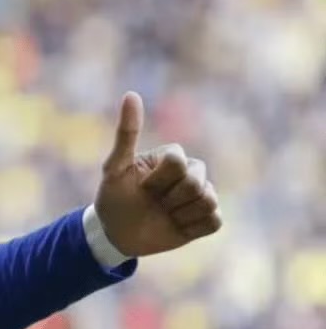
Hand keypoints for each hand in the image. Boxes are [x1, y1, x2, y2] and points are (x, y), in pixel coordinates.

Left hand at [93, 92, 222, 257]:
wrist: (117, 234)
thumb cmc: (114, 197)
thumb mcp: (114, 167)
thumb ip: (126, 133)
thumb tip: (131, 94)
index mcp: (172, 156)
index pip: (178, 163)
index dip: (156, 181)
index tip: (140, 187)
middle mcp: (191, 172)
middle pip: (196, 182)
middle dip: (168, 198)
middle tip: (153, 203)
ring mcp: (201, 195)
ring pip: (208, 201)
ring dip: (179, 214)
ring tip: (164, 215)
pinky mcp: (208, 218)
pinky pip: (215, 221)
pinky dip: (191, 227)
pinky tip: (176, 226)